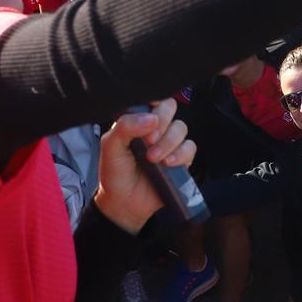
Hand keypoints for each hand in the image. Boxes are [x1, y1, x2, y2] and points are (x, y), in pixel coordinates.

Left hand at [92, 100, 194, 233]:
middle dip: (162, 122)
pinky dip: (180, 154)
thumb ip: (125, 126)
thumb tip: (151, 118)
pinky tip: (167, 163)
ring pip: (181, 127)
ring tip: (153, 158)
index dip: (154, 103)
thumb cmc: (115, 173)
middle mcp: (155, 128)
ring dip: (168, 142)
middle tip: (148, 141)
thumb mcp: (110, 146)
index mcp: (137, 119)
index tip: (149, 116)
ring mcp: (169, 143)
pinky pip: (190, 147)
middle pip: (171, 107)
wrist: (123, 203)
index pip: (152, 98)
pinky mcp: (181, 160)